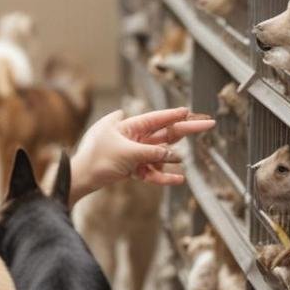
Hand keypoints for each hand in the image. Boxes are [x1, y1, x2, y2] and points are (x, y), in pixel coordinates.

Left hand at [69, 107, 214, 204]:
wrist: (80, 178)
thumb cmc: (97, 159)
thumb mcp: (127, 153)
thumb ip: (152, 153)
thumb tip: (174, 155)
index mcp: (129, 126)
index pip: (157, 118)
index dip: (175, 115)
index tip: (190, 111)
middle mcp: (133, 137)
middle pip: (164, 133)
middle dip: (186, 129)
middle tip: (208, 124)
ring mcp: (133, 153)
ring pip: (160, 154)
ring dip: (169, 159)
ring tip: (178, 163)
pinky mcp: (132, 169)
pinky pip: (152, 171)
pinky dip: (163, 175)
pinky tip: (178, 179)